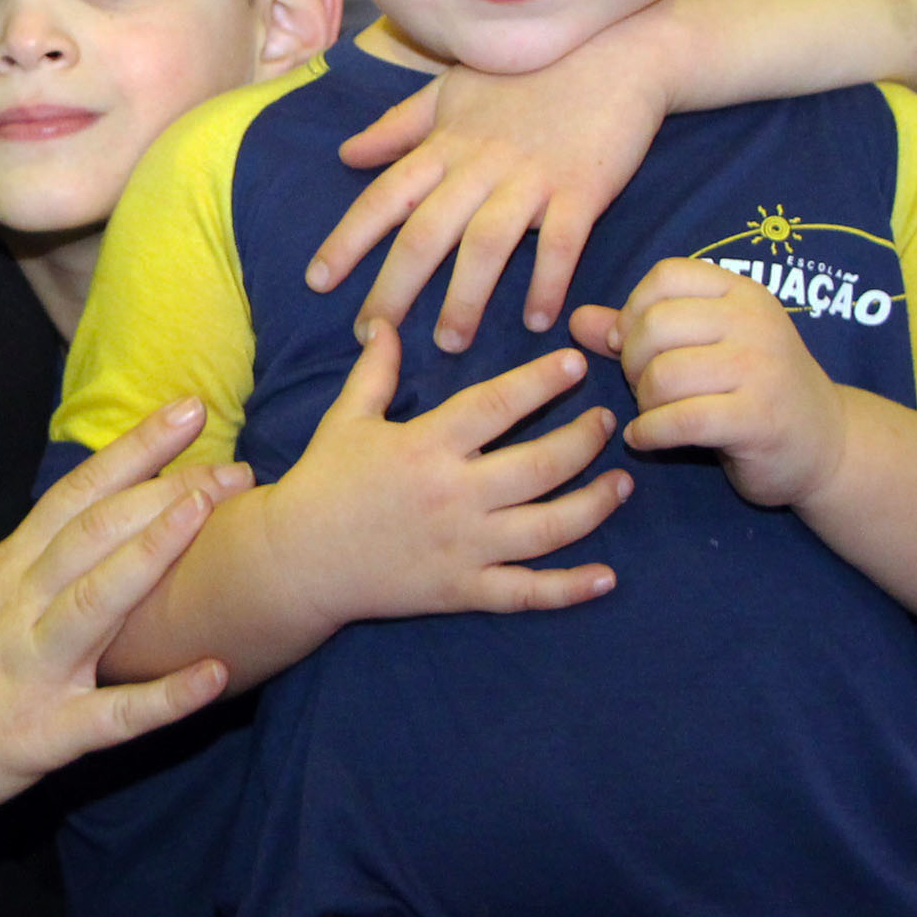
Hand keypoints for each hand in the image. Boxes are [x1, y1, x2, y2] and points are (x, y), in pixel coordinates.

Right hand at [0, 399, 239, 829]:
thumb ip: (27, 563)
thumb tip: (87, 521)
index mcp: (5, 571)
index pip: (76, 493)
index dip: (134, 449)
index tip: (188, 412)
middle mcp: (18, 607)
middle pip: (94, 533)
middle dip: (165, 493)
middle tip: (234, 468)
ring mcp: (31, 670)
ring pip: (96, 601)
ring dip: (153, 555)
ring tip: (209, 518)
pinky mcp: (41, 737)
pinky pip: (110, 716)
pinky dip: (164, 698)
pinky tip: (214, 674)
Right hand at [261, 324, 627, 636]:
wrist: (296, 561)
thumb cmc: (322, 483)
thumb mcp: (346, 419)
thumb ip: (374, 372)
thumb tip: (383, 323)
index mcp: (426, 446)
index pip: (497, 405)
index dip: (540, 381)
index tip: (575, 363)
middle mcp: (453, 496)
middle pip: (540, 465)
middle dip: (583, 440)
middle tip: (606, 422)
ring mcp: (463, 547)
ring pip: (548, 528)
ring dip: (594, 504)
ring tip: (621, 483)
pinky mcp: (462, 590)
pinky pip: (527, 592)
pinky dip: (570, 589)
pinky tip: (607, 577)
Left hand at [311, 26, 670, 350]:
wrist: (617, 51)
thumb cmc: (529, 73)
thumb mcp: (453, 91)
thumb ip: (400, 127)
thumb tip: (347, 154)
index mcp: (445, 144)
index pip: (384, 197)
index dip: (347, 240)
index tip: (317, 281)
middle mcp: (480, 164)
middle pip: (426, 232)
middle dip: (394, 287)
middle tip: (372, 335)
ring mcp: (532, 177)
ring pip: (486, 245)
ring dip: (465, 298)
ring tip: (450, 343)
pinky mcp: (583, 188)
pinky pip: (562, 243)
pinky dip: (548, 282)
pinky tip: (539, 321)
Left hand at [571, 258, 846, 509]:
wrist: (829, 446)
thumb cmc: (754, 391)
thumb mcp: (704, 348)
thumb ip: (639, 330)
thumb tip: (575, 320)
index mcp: (742, 293)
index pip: (667, 276)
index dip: (634, 309)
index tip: (630, 343)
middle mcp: (755, 322)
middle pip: (655, 325)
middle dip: (632, 362)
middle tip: (642, 387)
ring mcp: (761, 368)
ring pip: (663, 374)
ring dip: (642, 402)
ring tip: (653, 414)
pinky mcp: (759, 418)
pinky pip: (679, 420)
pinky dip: (649, 433)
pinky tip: (646, 439)